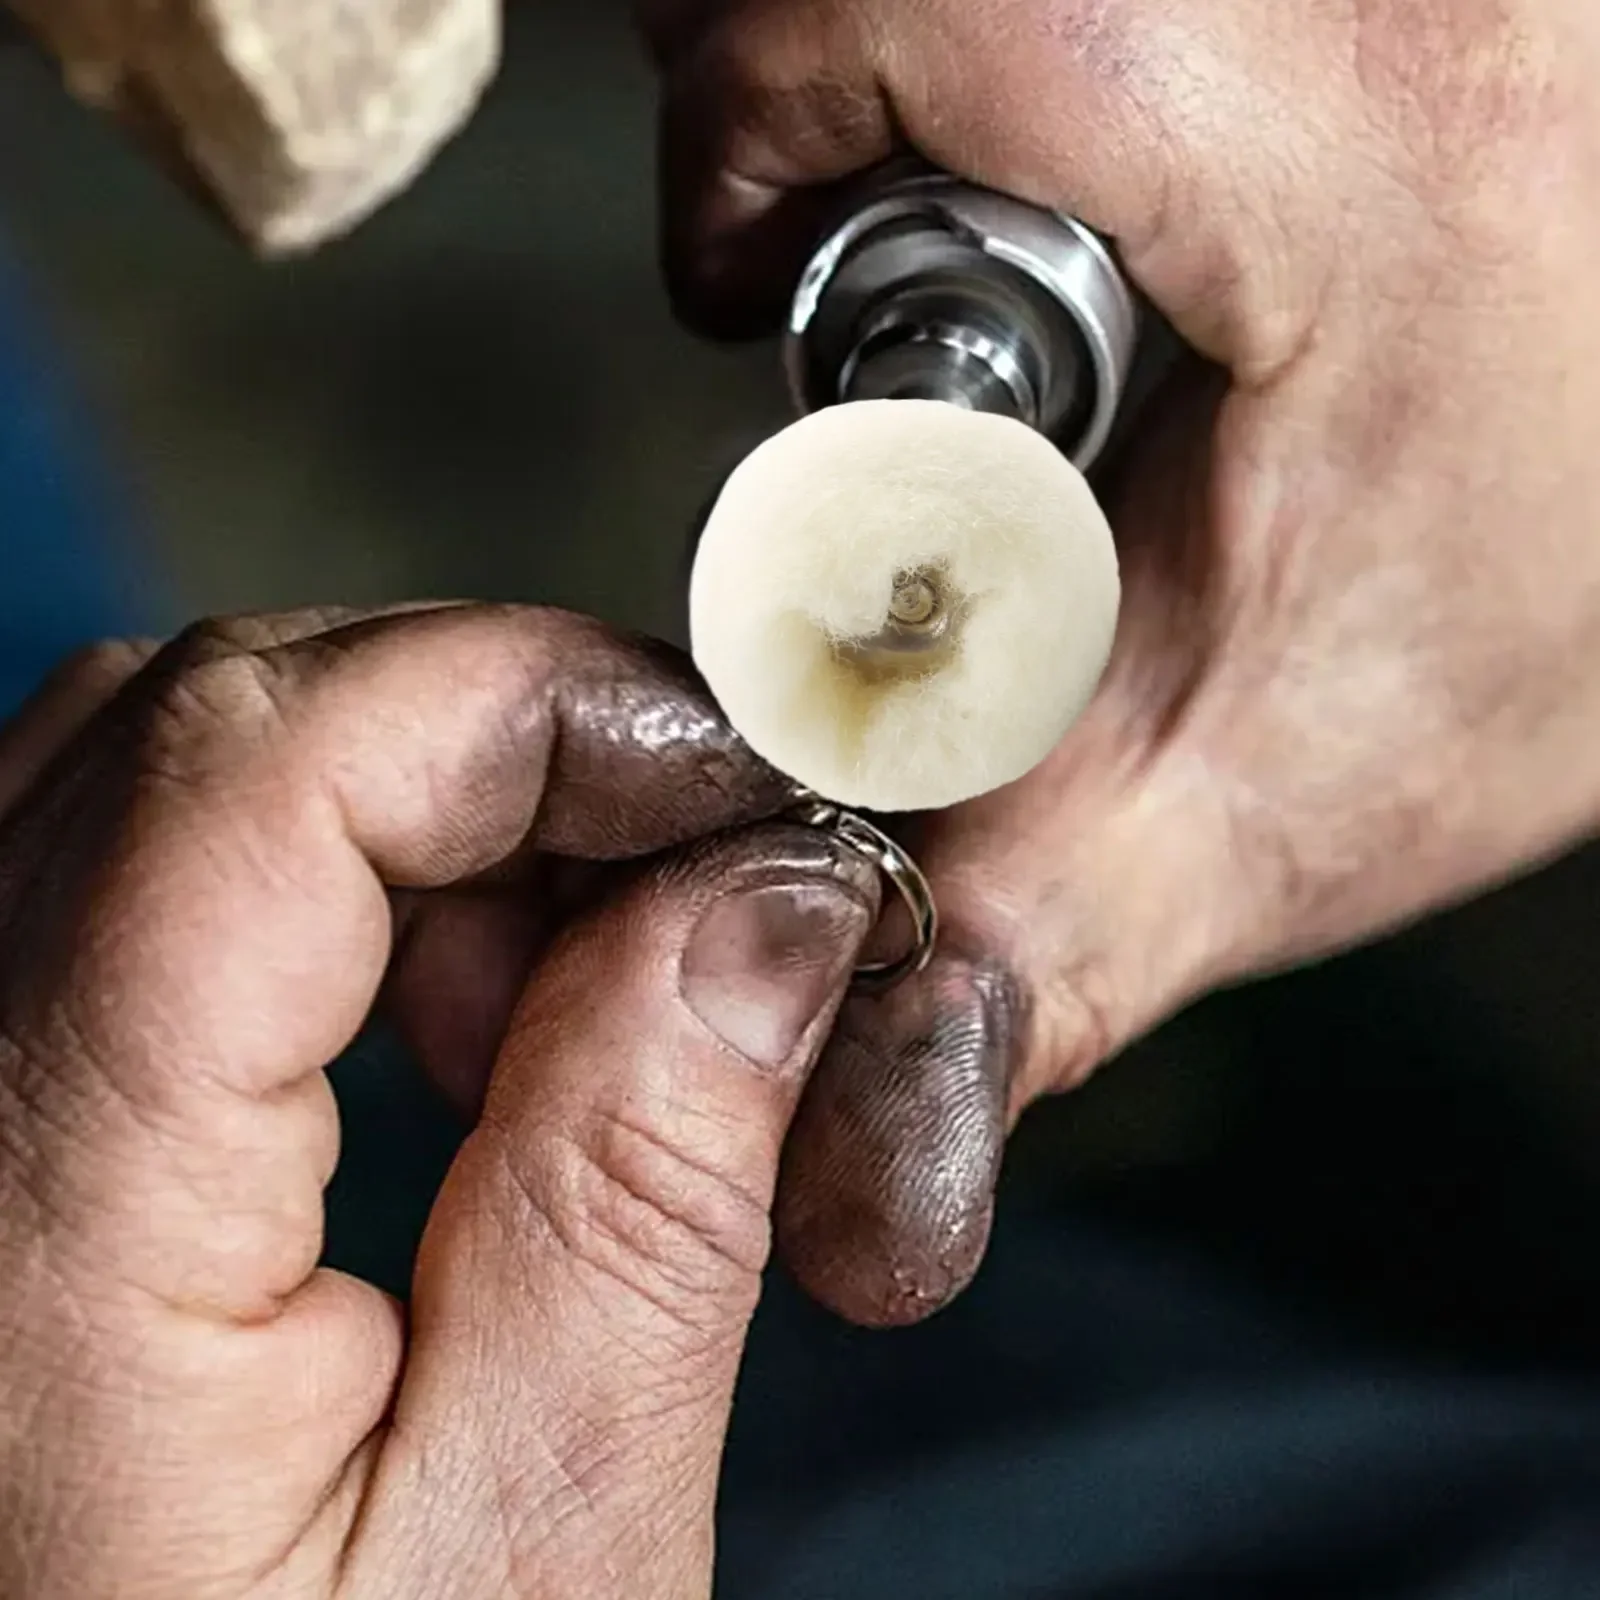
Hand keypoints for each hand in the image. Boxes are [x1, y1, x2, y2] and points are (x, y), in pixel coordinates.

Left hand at [0, 603, 877, 1597]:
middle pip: (210, 721)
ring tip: (564, 984)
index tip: (741, 775)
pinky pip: (135, 863)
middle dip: (507, 740)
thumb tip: (774, 896)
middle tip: (695, 874)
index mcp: (26, 1231)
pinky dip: (330, 869)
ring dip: (423, 805)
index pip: (262, 765)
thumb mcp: (541, 1544)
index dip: (536, 700)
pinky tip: (435, 1013)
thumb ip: (649, 1179)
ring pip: (170, 765)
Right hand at [642, 0, 1599, 1322]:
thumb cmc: (1580, 589)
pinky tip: (1057, 156)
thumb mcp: (1285, 790)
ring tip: (973, 217)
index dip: (757, 125)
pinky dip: (1012, 26)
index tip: (752, 279)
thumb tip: (852, 1160)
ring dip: (920, 47)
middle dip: (823, 84)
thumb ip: (1034, 946)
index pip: (902, 1)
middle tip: (872, 275)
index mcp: (1351, 157)